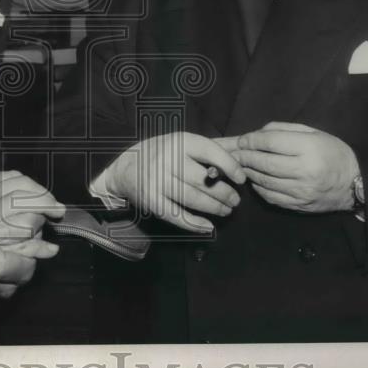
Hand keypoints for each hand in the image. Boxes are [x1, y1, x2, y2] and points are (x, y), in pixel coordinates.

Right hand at [104, 131, 245, 232]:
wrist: (125, 168)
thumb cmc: (162, 153)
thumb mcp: (183, 142)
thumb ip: (212, 146)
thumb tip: (243, 149)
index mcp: (179, 141)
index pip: (209, 151)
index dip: (229, 165)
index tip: (241, 178)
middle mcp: (167, 159)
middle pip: (202, 180)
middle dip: (224, 193)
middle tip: (235, 200)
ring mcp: (157, 181)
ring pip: (192, 199)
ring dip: (214, 208)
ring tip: (226, 210)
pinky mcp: (151, 201)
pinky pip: (177, 216)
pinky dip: (195, 224)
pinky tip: (208, 226)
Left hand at [218, 122, 358, 212]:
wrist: (355, 183)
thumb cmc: (332, 152)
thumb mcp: (313, 133)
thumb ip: (283, 130)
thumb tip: (255, 134)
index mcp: (309, 148)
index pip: (271, 142)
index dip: (252, 140)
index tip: (242, 140)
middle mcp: (304, 171)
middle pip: (264, 163)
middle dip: (245, 157)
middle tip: (236, 153)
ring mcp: (301, 191)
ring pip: (265, 181)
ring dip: (249, 172)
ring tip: (242, 165)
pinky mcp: (299, 206)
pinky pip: (271, 197)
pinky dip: (259, 188)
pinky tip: (256, 180)